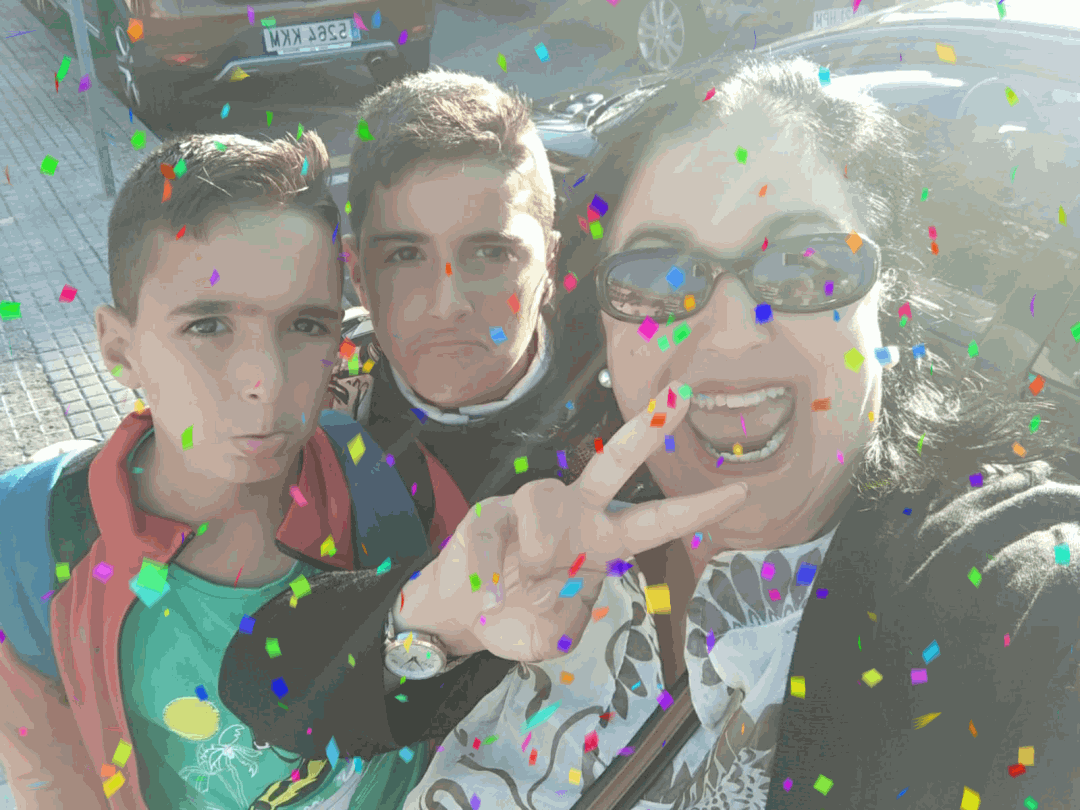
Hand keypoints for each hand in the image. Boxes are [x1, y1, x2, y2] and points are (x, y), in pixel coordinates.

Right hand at [403, 380, 748, 661]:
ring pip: (542, 502)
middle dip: (650, 427)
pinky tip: (485, 594)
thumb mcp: (545, 638)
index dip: (697, 510)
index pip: (657, 521)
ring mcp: (533, 507)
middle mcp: (576, 513)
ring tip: (522, 583)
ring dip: (536, 550)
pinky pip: (493, 530)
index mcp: (604, 542)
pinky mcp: (490, 511)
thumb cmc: (518, 617)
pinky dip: (487, 570)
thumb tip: (539, 600)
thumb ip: (552, 630)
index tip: (741, 491)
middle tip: (683, 393)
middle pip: (616, 463)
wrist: (464, 614)